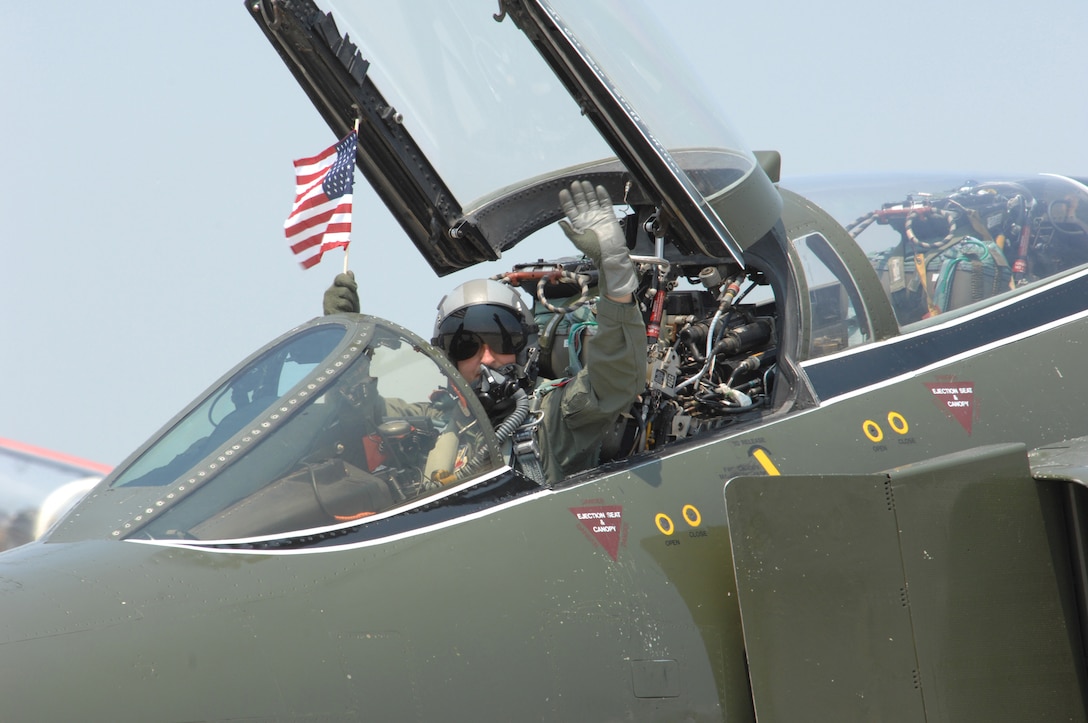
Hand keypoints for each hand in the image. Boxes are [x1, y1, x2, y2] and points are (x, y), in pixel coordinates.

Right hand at [323, 271, 359, 314]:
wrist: (345, 327)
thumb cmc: (349, 312)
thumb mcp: (352, 297)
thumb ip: (350, 285)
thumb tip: (349, 271)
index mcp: (335, 288)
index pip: (340, 277)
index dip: (349, 279)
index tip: (355, 287)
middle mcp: (330, 293)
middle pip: (342, 280)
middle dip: (351, 285)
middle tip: (354, 292)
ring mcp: (328, 300)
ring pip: (345, 292)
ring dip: (351, 301)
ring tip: (349, 309)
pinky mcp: (329, 308)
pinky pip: (344, 303)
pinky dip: (349, 309)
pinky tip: (345, 314)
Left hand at [558, 180, 636, 297]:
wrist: (610, 254)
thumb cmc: (593, 250)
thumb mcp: (578, 241)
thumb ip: (569, 231)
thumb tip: (559, 222)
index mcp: (578, 223)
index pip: (570, 209)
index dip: (567, 201)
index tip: (563, 192)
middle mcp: (587, 217)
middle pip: (581, 202)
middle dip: (577, 193)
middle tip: (575, 184)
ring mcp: (598, 215)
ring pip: (592, 200)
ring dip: (588, 191)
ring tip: (584, 183)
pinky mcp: (608, 215)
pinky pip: (605, 202)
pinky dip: (602, 195)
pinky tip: (599, 188)